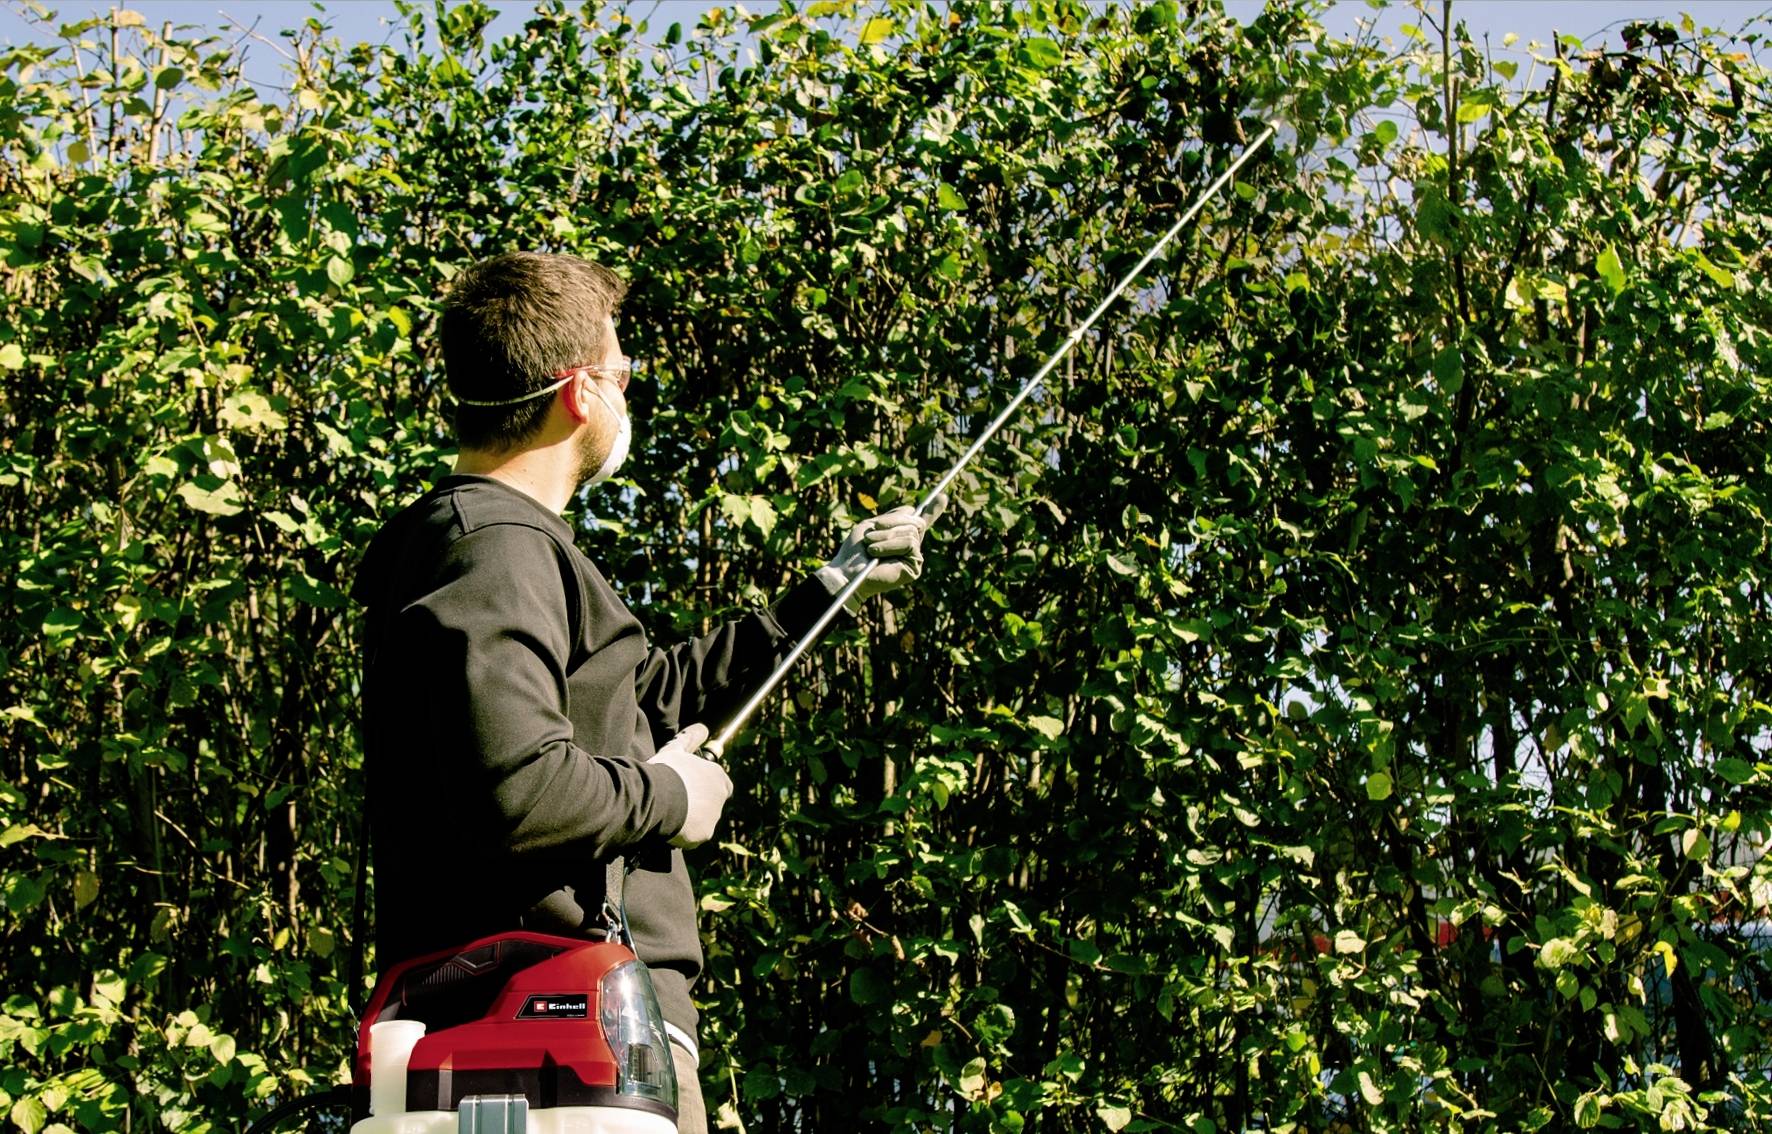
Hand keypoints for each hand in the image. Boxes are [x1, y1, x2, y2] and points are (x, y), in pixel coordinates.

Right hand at [648, 723, 732, 848]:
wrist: (657, 796)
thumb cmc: (665, 771)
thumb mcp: (676, 750)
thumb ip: (690, 739)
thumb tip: (703, 727)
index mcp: (717, 775)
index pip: (721, 784)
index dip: (706, 787)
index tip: (690, 790)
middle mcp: (720, 796)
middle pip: (712, 804)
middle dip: (698, 806)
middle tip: (678, 804)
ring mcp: (714, 816)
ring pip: (703, 821)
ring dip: (690, 820)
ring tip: (669, 815)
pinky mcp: (704, 834)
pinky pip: (694, 837)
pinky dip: (684, 835)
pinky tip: (669, 828)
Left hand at [814, 495, 946, 610]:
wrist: (848, 571)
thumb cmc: (855, 550)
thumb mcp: (872, 526)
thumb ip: (893, 518)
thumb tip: (914, 508)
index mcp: (901, 535)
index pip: (920, 522)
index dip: (933, 510)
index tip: (942, 497)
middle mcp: (911, 546)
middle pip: (915, 521)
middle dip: (891, 523)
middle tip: (870, 535)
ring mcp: (914, 558)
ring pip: (911, 533)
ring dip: (886, 537)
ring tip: (870, 547)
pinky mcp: (915, 568)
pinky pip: (909, 544)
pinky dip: (890, 545)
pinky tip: (876, 553)